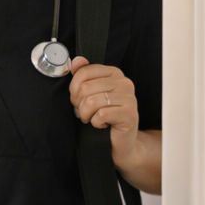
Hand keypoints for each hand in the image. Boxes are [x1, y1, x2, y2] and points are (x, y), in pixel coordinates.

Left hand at [68, 57, 145, 173]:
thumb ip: (83, 76)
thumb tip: (76, 61)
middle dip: (79, 104)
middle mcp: (124, 83)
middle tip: (86, 112)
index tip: (78, 99)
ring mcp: (130, 98)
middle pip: (86, 88)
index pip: (84, 72)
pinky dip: (96, 123)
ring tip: (93, 118)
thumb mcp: (90, 94)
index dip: (74, 88)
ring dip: (86, 115)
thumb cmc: (103, 117)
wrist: (119, 143)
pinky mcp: (130, 114)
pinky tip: (103, 124)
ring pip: (91, 102)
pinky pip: (101, 115)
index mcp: (114, 73)